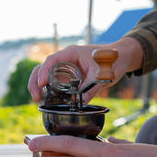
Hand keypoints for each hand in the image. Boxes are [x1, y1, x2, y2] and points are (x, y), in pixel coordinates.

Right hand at [27, 38, 143, 102]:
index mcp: (71, 53)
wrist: (121, 56)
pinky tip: (46, 100)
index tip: (42, 84)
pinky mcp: (67, 75)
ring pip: (44, 75)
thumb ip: (91, 88)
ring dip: (38, 87)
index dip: (43, 72)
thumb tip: (80, 103)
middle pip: (42, 68)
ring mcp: (64, 67)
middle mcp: (64, 59)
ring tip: (38, 101)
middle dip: (35, 82)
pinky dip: (46, 90)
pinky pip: (52, 82)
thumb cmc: (112, 59)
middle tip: (36, 97)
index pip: (51, 60)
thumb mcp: (103, 74)